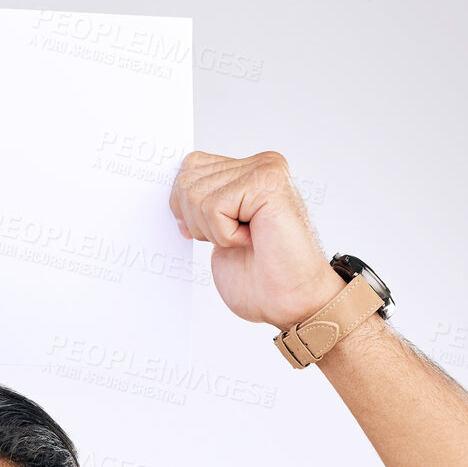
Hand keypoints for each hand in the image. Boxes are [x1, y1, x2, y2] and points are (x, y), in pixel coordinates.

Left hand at [169, 150, 342, 329]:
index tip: (209, 233)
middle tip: (234, 240)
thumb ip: (201, 203)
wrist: (292, 302)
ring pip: (195, 192)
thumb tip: (175, 191)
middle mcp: (260, 164)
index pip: (190, 167)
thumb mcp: (217, 232)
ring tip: (246, 241)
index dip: (184, 207)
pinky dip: (225, 235)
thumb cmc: (260, 278)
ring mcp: (266, 170)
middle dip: (197, 221)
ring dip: (213, 231)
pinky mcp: (267, 184)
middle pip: (187, 177)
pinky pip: (213, 207)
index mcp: (248, 171)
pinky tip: (252, 240)